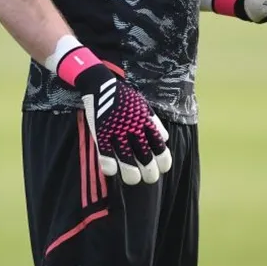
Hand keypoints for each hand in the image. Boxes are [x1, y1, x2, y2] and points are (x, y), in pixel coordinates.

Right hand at [75, 63, 172, 185]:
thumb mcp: (144, 106)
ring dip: (132, 175)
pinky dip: (110, 166)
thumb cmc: (125, 98)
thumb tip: (165, 139)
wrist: (102, 86)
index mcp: (146, 123)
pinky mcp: (101, 135)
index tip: (163, 168)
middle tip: (150, 177)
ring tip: (134, 179)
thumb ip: (155, 123)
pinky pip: (105, 156)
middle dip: (150, 173)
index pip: (160, 147)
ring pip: (127, 162)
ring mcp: (117, 133)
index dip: (164, 162)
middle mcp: (134, 129)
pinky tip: (113, 170)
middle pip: (145, 158)